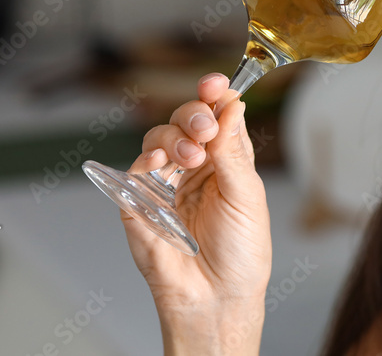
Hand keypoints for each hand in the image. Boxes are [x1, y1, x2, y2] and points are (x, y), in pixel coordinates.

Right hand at [121, 73, 271, 317]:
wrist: (217, 298)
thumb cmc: (240, 253)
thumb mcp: (247, 195)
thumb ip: (234, 151)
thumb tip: (232, 106)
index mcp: (226, 160)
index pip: (218, 116)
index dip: (215, 95)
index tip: (216, 83)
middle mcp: (195, 166)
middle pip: (186, 120)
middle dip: (194, 114)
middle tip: (204, 127)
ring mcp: (165, 183)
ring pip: (159, 138)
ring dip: (174, 138)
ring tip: (191, 154)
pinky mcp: (138, 203)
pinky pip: (134, 171)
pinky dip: (147, 161)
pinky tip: (161, 165)